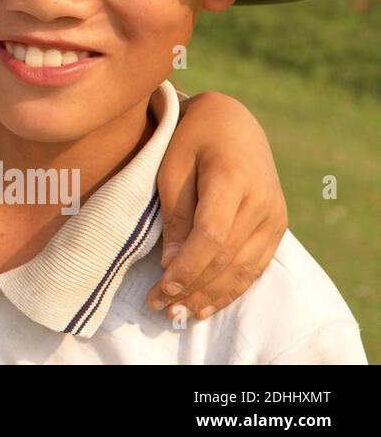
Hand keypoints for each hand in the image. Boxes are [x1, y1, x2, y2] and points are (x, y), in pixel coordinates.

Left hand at [147, 90, 287, 322]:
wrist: (232, 121)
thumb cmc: (191, 138)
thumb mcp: (171, 166)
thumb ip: (175, 214)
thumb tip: (171, 266)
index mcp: (232, 177)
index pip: (211, 235)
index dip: (188, 266)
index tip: (162, 287)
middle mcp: (261, 200)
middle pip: (226, 256)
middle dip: (192, 287)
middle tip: (159, 308)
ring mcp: (275, 215)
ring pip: (243, 268)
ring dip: (211, 296)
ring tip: (179, 315)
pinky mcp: (277, 226)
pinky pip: (255, 266)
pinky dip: (231, 289)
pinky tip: (207, 305)